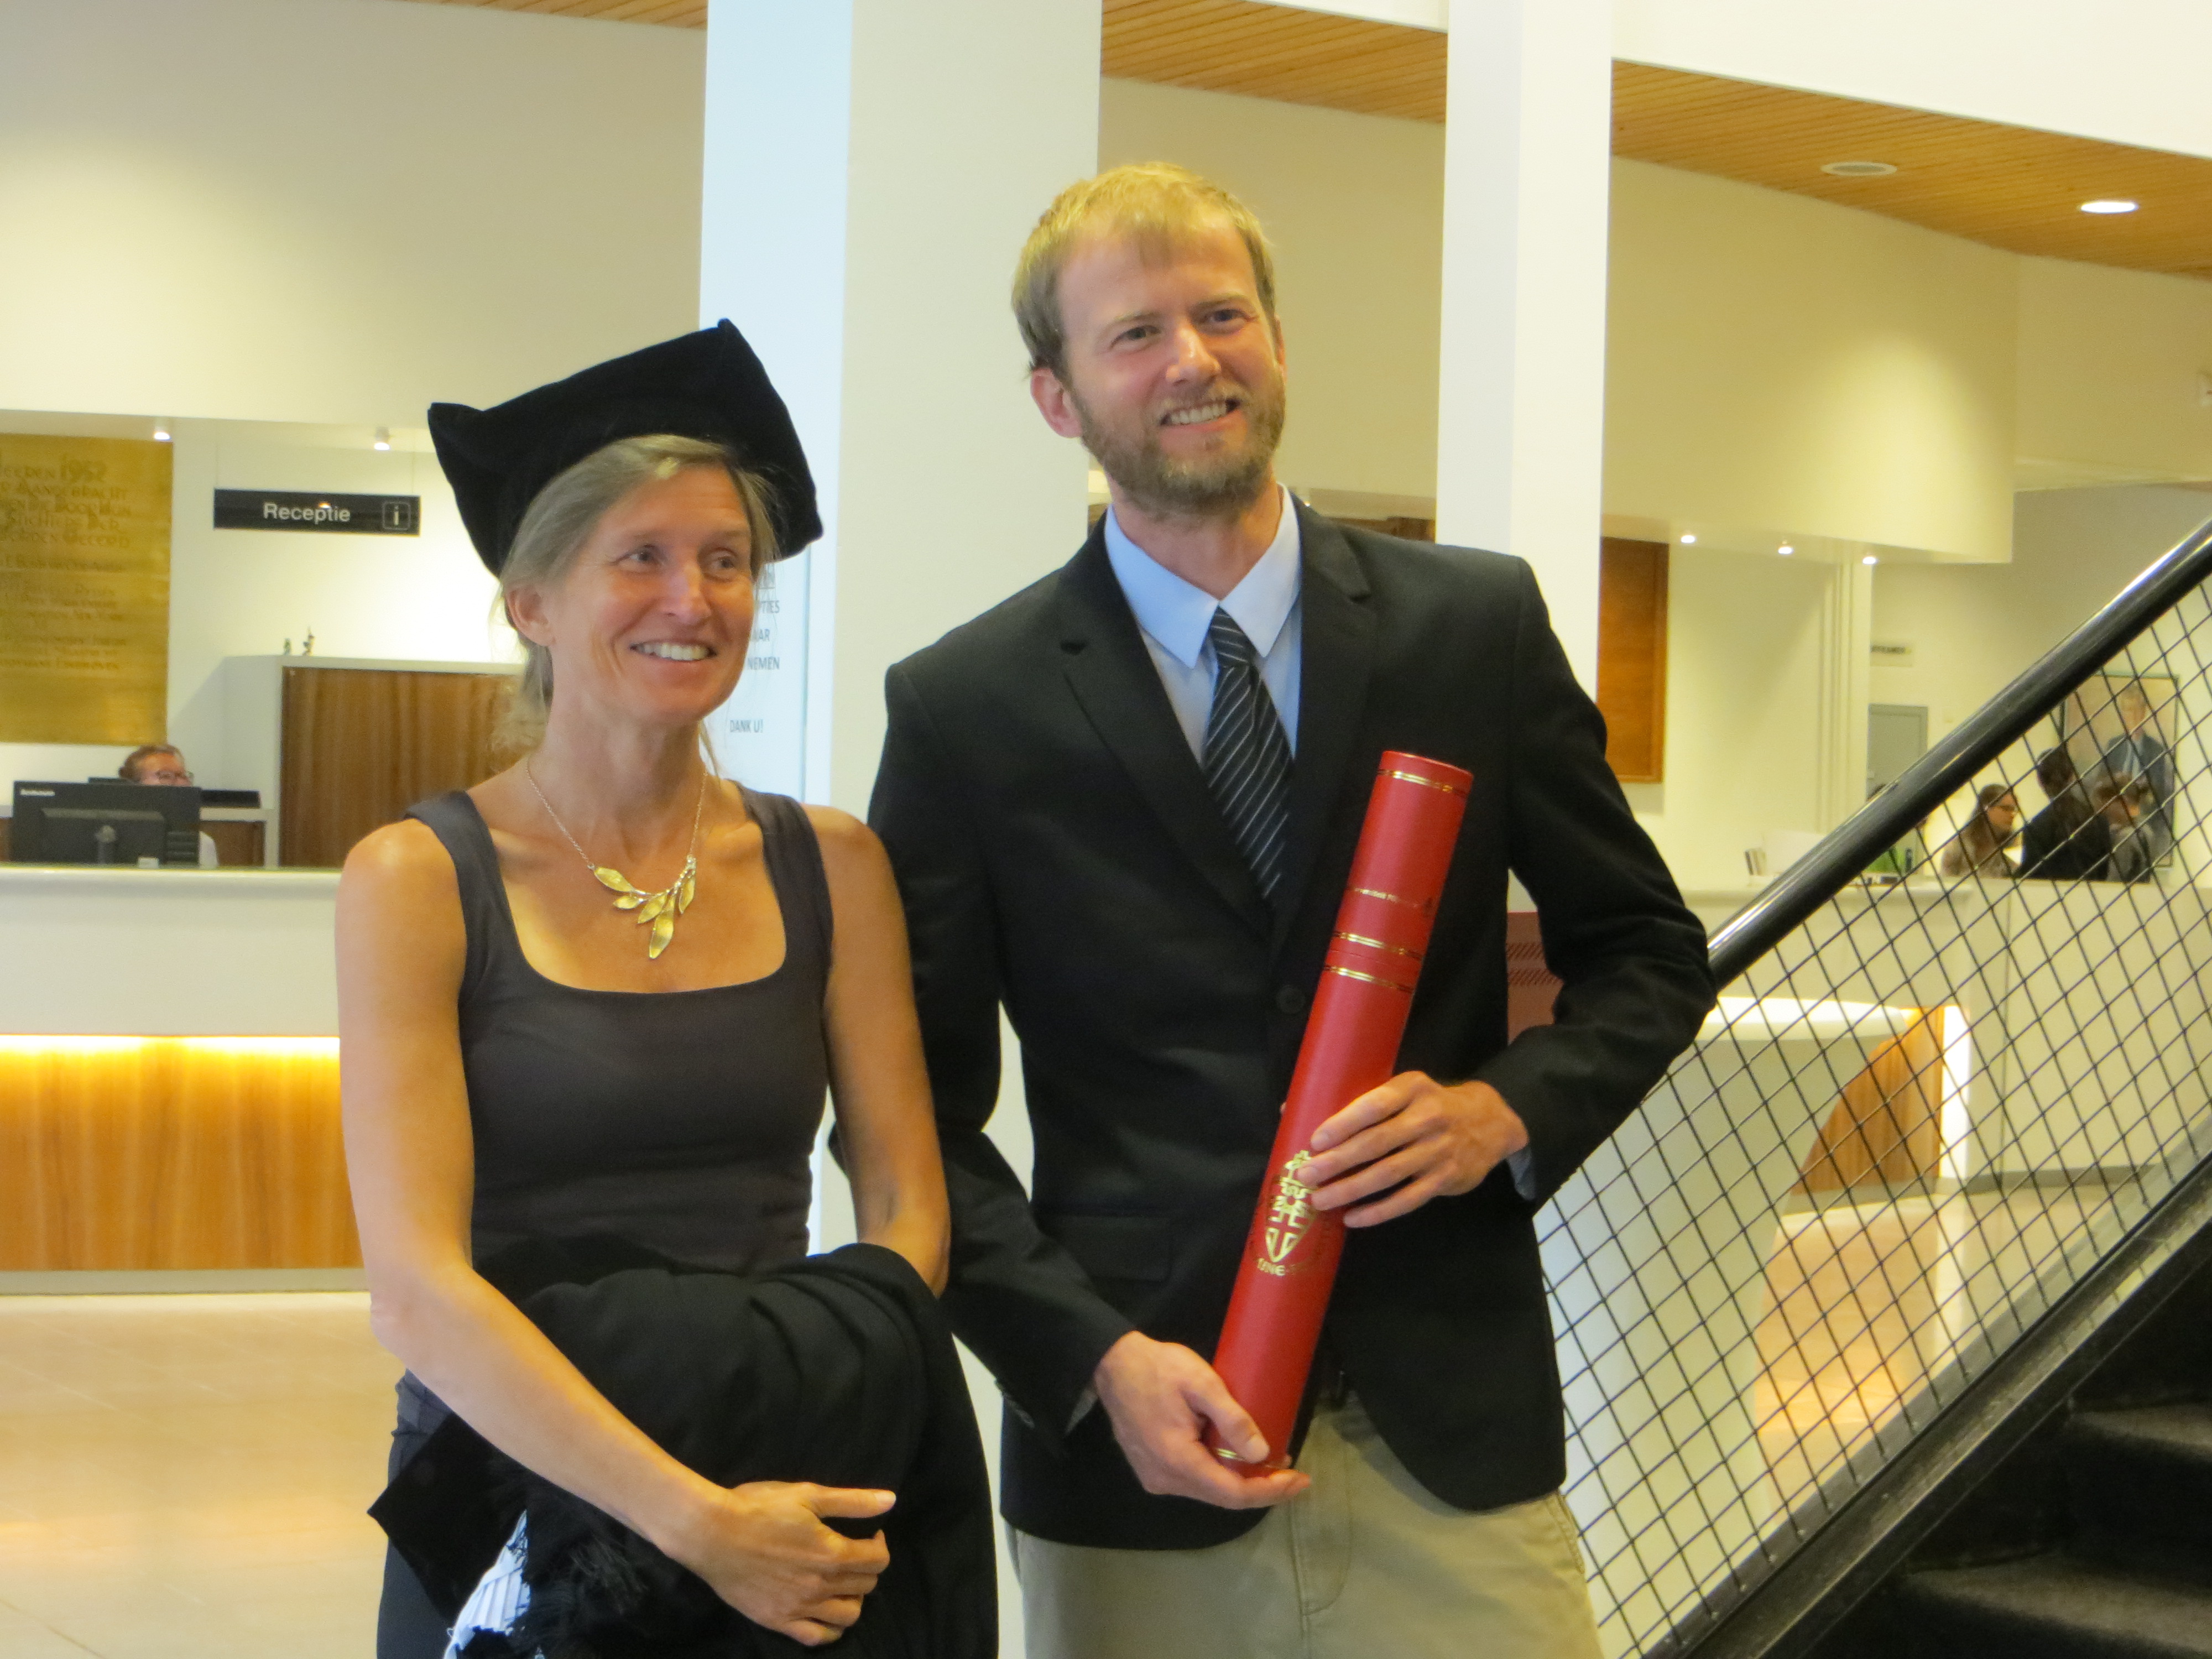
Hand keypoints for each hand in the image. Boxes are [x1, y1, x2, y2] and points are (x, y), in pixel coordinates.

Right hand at [668, 1480, 896, 1645]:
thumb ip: (852, 1502)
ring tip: (841, 1582)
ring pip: (847, 1616)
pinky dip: (829, 1629)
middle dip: (867, 1568)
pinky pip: (815, 1637)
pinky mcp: (777, 1621)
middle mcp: (819, 1586)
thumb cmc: (759, 1507)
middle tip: (854, 1553)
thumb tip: (890, 1501)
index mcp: (831, 1554)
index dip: (880, 1545)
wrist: (711, 1533)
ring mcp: (798, 1607)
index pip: (878, 1561)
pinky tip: (825, 1611)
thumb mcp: (808, 1495)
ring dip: (854, 1599)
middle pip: (865, 1586)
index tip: (870, 1535)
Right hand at [1092, 1331, 1309, 1509]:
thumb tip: (1262, 1453)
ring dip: (1241, 1481)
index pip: (1233, 1493)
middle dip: (1261, 1487)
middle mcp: (1164, 1480)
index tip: (1299, 1479)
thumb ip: (1232, 1418)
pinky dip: (1220, 1473)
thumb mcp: (1202, 1383)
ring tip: (1271, 1463)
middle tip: (1291, 1471)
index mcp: (1177, 1460)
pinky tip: (1237, 1458)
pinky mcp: (1152, 1469)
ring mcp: (1155, 1477)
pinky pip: (1194, 1480)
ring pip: (1208, 1490)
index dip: (1270, 1491)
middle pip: (1222, 1497)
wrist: (1113, 1363)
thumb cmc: (1159, 1368)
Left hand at [1298, 1073, 1526, 1226]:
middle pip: (1376, 1143)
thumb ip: (1360, 1100)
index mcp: (1412, 1088)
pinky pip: (1408, 1200)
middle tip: (1304, 1175)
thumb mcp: (1405, 1090)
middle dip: (1337, 1161)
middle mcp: (1428, 1118)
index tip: (1315, 1140)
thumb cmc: (1429, 1104)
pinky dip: (1379, 1211)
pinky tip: (1353, 1218)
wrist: (1491, 1122)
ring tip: (1319, 1199)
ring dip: (1350, 1189)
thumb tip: (1291, 1110)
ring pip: (1388, 1175)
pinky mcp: (1445, 1179)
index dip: (1344, 1123)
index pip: (1375, 1105)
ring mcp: (1439, 1151)